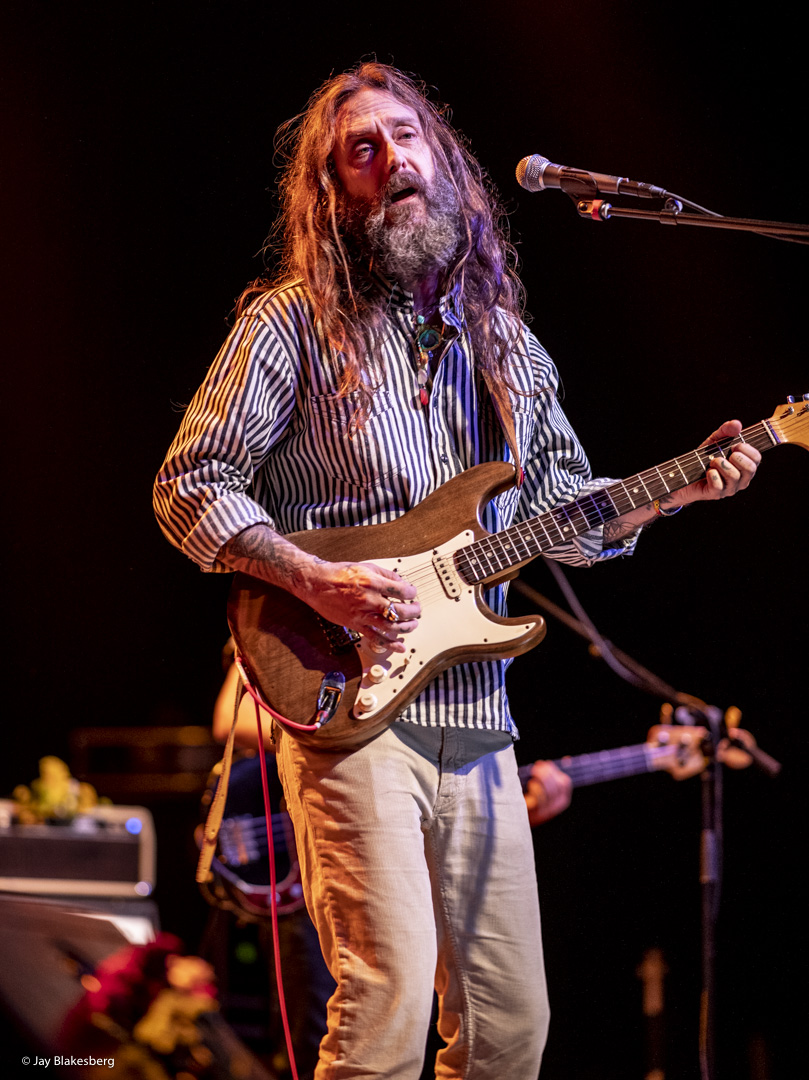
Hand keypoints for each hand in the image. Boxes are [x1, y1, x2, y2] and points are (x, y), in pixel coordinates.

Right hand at [300, 559, 419, 653]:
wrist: (316, 584)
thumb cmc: (338, 574)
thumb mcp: (365, 566)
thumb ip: (385, 574)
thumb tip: (400, 581)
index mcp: (373, 582)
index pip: (402, 591)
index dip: (412, 593)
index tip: (412, 594)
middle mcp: (369, 599)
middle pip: (400, 610)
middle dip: (413, 612)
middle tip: (417, 611)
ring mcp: (362, 614)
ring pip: (391, 626)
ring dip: (406, 628)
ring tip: (412, 625)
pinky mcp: (356, 624)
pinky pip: (375, 637)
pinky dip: (389, 644)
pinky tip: (399, 646)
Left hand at [524, 761, 572, 825]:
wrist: (516, 818)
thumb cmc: (530, 798)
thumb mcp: (544, 787)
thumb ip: (553, 775)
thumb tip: (567, 759)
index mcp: (562, 799)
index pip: (565, 783)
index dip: (555, 771)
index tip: (546, 764)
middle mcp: (556, 807)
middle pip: (557, 786)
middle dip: (547, 773)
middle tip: (537, 766)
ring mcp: (546, 812)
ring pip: (549, 792)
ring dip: (541, 779)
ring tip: (533, 773)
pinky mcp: (536, 814)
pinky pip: (539, 800)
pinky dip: (536, 789)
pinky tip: (531, 783)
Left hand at [679, 419, 760, 505]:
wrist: (685, 473)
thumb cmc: (704, 457)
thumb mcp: (715, 440)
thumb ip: (726, 431)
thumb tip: (737, 424)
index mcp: (745, 466)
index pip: (757, 458)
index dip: (747, 449)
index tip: (735, 445)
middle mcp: (741, 479)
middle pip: (750, 468)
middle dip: (737, 458)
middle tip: (725, 454)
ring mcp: (730, 488)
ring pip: (734, 476)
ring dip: (721, 464)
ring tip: (713, 461)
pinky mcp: (717, 494)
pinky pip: (718, 485)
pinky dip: (712, 475)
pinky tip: (707, 472)